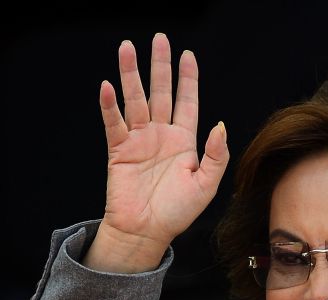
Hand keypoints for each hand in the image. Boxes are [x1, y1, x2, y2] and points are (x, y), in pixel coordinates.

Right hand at [86, 33, 228, 272]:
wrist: (146, 233)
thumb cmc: (177, 213)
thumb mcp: (206, 186)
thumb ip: (216, 156)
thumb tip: (220, 125)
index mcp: (184, 142)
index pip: (187, 102)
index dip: (187, 79)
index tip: (187, 55)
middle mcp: (161, 135)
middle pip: (160, 92)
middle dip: (159, 66)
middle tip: (159, 38)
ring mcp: (139, 140)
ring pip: (135, 100)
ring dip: (130, 75)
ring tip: (126, 49)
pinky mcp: (119, 150)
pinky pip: (114, 123)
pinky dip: (110, 106)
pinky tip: (108, 87)